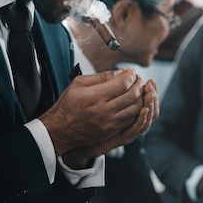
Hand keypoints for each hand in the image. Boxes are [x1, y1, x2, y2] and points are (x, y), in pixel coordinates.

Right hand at [41, 69, 158, 158]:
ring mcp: (109, 123)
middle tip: (138, 79)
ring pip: (135, 108)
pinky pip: (130, 119)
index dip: (131, 75)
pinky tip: (133, 103)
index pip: (123, 83)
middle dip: (139, 84)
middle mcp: (104, 110)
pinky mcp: (111, 131)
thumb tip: (120, 73)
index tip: (131, 72)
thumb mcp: (79, 84)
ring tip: (138, 90)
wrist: (61, 130)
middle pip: (132, 95)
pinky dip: (135, 109)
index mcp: (95, 96)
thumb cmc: (68, 105)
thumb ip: (101, 77)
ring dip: (140, 97)